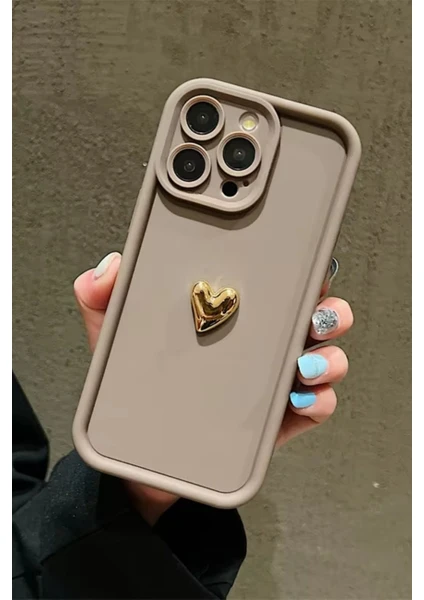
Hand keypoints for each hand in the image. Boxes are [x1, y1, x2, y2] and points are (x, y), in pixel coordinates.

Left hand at [74, 253, 352, 511]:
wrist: (143, 456)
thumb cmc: (137, 388)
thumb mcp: (116, 339)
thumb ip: (103, 299)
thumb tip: (109, 268)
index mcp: (233, 315)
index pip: (275, 283)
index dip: (299, 269)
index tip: (305, 262)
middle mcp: (262, 345)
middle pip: (315, 316)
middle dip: (328, 309)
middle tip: (315, 314)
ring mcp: (274, 382)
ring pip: (324, 359)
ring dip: (329, 356)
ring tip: (305, 362)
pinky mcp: (280, 420)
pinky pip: (316, 407)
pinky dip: (319, 400)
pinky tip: (299, 398)